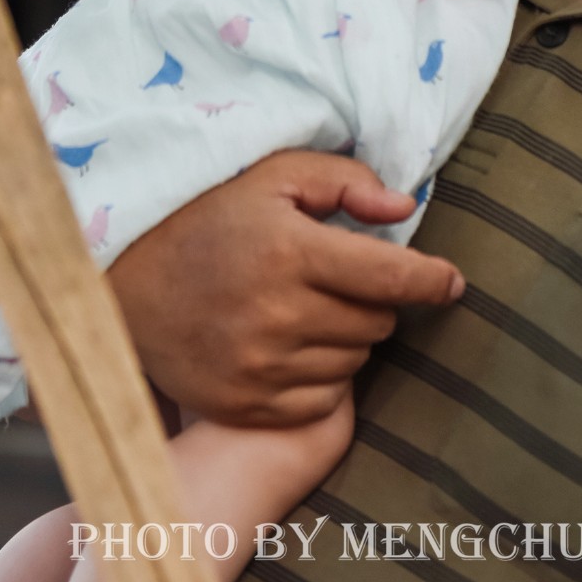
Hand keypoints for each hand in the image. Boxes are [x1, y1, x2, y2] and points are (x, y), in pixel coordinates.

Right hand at [107, 151, 463, 426]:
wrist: (127, 281)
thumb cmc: (210, 218)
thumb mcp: (274, 176)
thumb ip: (345, 181)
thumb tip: (405, 211)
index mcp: (290, 251)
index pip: (392, 277)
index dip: (434, 279)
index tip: (453, 281)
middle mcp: (278, 315)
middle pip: (377, 322)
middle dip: (375, 298)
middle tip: (340, 277)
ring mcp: (261, 368)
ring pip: (354, 362)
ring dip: (349, 336)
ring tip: (310, 307)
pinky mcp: (246, 405)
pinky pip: (322, 401)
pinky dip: (323, 376)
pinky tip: (296, 345)